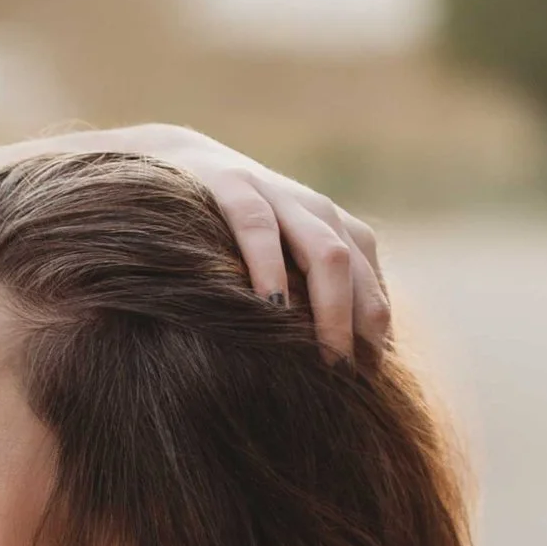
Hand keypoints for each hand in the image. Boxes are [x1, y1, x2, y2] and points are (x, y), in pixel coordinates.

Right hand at [93, 127, 390, 363]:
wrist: (172, 159)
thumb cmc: (222, 236)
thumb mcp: (270, 266)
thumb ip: (299, 303)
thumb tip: (326, 373)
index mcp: (337, 233)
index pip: (373, 291)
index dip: (373, 339)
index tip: (365, 385)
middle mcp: (319, 213)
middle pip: (359, 275)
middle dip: (360, 329)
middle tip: (349, 381)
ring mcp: (280, 196)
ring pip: (327, 252)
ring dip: (332, 309)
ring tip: (326, 359)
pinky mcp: (234, 185)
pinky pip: (260, 228)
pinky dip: (270, 268)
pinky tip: (270, 307)